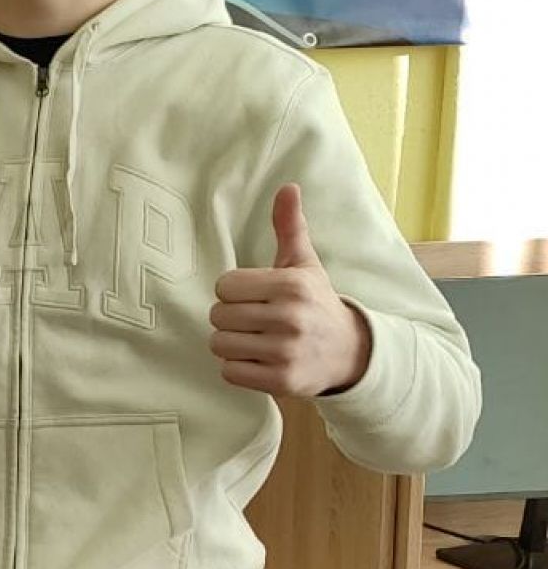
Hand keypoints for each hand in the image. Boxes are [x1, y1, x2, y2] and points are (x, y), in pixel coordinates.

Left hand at [210, 185, 370, 397]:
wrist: (349, 351)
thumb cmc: (316, 302)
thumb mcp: (305, 264)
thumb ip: (290, 227)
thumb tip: (287, 187)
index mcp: (290, 285)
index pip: (224, 286)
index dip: (233, 292)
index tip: (252, 297)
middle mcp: (289, 317)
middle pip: (218, 316)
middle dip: (229, 318)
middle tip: (252, 320)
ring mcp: (286, 352)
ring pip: (220, 345)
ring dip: (231, 344)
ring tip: (254, 340)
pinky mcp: (281, 381)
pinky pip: (230, 373)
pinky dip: (238, 369)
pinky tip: (258, 360)